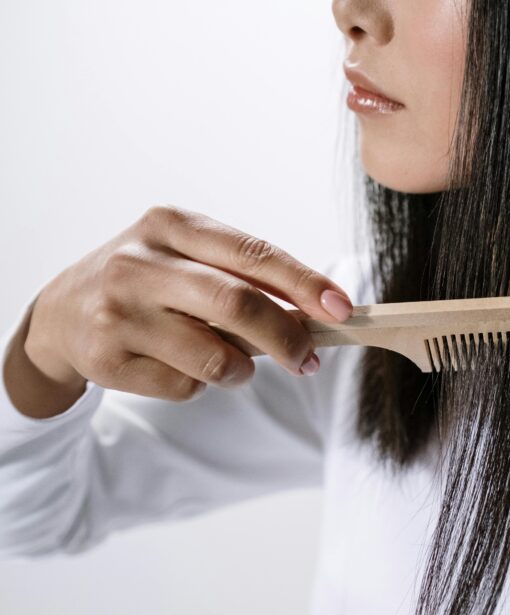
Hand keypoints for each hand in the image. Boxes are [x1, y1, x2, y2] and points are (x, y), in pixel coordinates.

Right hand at [22, 205, 353, 401]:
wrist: (61, 313)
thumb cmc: (148, 282)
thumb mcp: (187, 257)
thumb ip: (246, 276)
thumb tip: (320, 311)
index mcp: (171, 226)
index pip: (254, 254)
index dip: (305, 283)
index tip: (342, 309)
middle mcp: (140, 263)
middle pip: (239, 305)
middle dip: (287, 337)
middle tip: (309, 359)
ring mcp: (119, 313)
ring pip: (215, 357)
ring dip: (242, 370)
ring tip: (234, 363)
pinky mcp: (107, 360)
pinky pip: (185, 386)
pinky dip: (200, 385)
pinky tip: (178, 366)